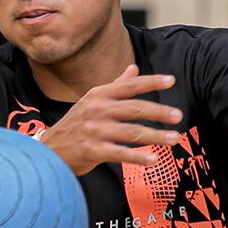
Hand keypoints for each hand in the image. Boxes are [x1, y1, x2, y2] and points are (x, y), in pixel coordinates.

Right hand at [40, 65, 182, 175]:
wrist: (49, 150)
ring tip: (174, 138)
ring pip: (132, 132)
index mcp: (98, 95)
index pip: (129, 85)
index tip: (171, 81)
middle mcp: (97, 109)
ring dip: (156, 135)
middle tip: (178, 116)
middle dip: (159, 112)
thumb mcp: (92, 101)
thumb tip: (134, 68)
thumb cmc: (76, 125)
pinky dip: (139, 157)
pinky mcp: (92, 150)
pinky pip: (121, 153)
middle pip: (135, 108)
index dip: (151, 82)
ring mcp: (94, 130)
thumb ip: (116, 86)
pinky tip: (154, 159)